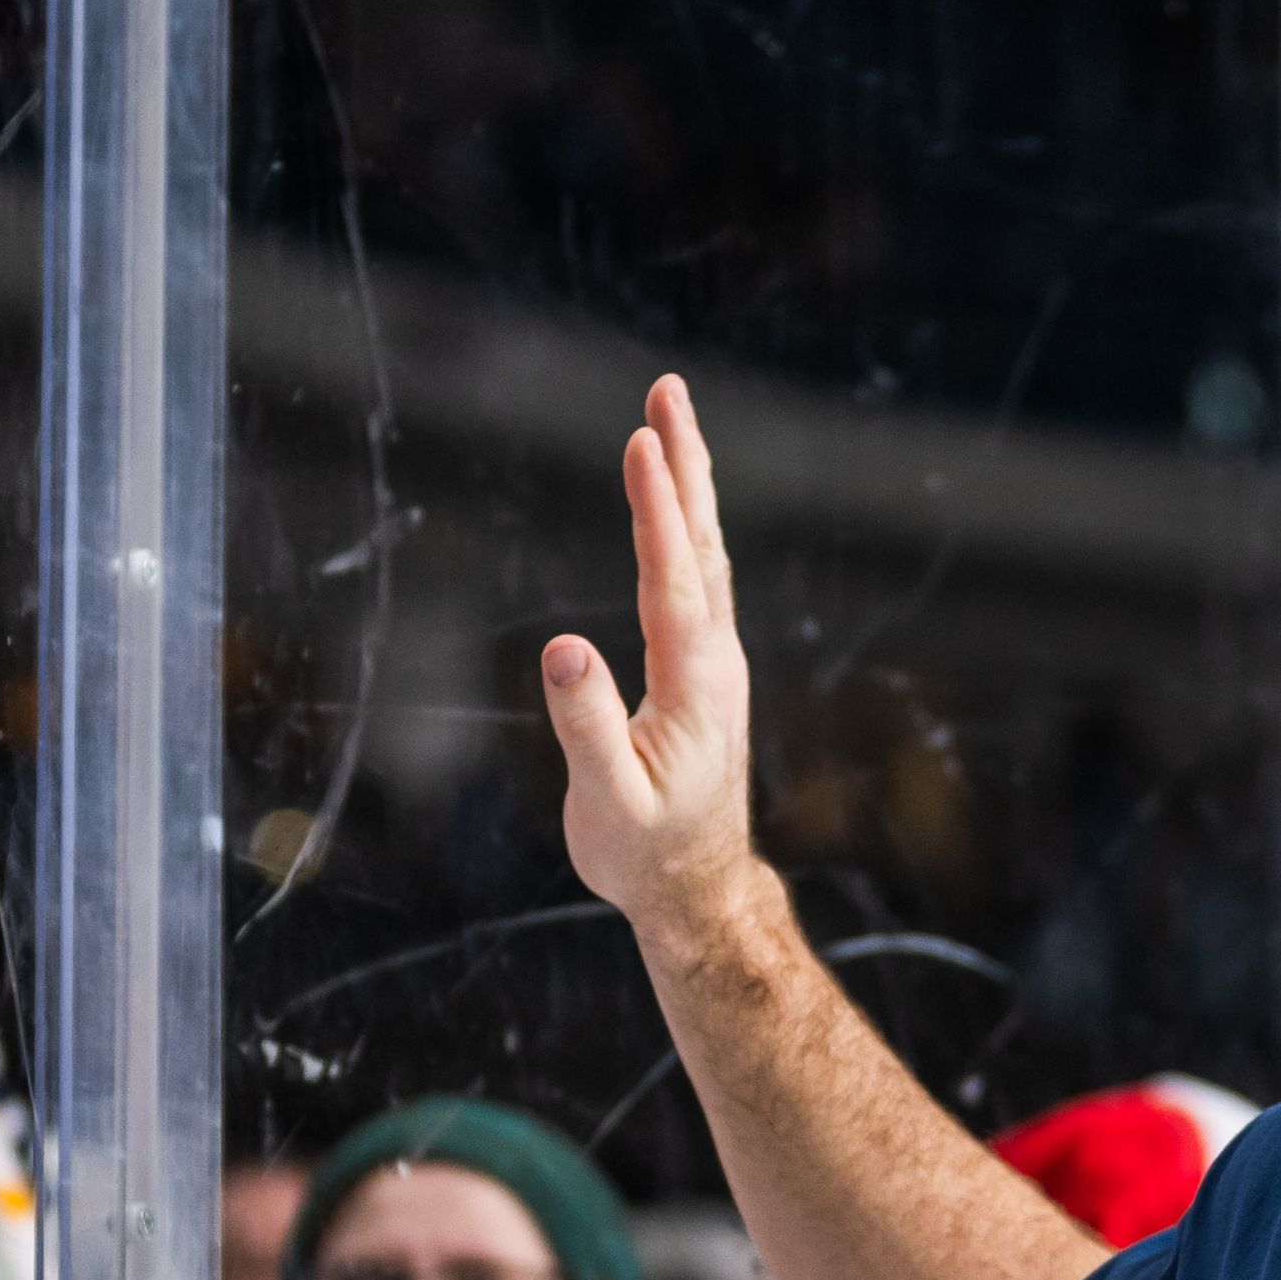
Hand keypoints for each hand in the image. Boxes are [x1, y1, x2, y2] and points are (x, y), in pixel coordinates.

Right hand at [533, 374, 765, 952]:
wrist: (696, 890)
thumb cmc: (645, 854)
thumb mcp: (608, 804)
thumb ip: (587, 729)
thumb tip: (565, 649)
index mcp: (693, 684)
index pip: (672, 578)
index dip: (656, 508)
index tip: (643, 441)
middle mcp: (715, 660)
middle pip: (700, 544)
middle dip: (683, 464)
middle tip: (667, 390)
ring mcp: (715, 661)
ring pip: (704, 554)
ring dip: (688, 483)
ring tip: (668, 416)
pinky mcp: (704, 668)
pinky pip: (696, 577)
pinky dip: (684, 525)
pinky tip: (674, 500)